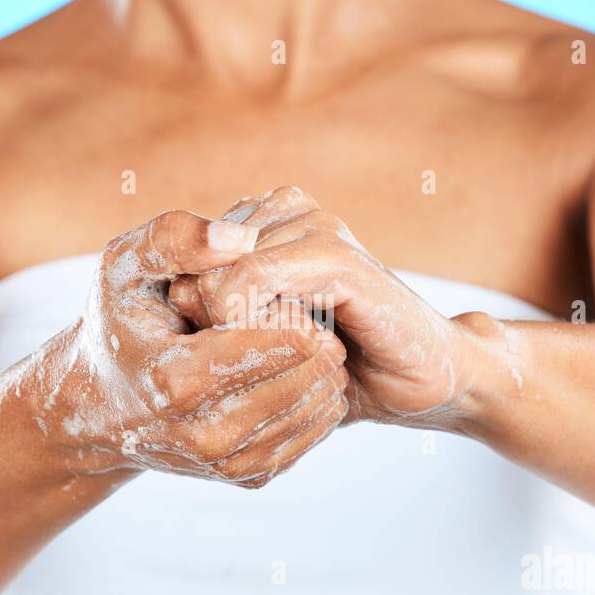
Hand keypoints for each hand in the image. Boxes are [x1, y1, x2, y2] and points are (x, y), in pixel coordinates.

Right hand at [35, 208, 348, 487]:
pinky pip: (318, 428)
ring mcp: (231, 463)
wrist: (100, 407)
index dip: (295, 301)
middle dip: (316, 332)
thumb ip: (175, 237)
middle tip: (296, 308)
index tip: (276, 285)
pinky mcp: (252, 477)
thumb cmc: (120, 324)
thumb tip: (243, 235)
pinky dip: (317, 393)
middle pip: (312, 373)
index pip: (287, 339)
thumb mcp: (123, 266)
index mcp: (176, 380)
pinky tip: (293, 369)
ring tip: (295, 337)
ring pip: (323, 402)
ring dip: (322, 363)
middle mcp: (207, 433)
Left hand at [168, 187, 475, 426]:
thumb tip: (178, 295)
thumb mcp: (258, 343)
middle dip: (210, 324)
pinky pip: (252, 285)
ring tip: (286, 356)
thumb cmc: (336, 367)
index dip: (189, 311)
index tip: (233, 351)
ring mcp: (314, 226)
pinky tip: (286, 354)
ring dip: (233, 335)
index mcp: (265, 220)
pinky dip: (251, 329)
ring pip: (217, 276)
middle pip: (195, 264)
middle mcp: (287, 210)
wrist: (416, 384)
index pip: (183, 252)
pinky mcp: (337, 257)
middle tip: (263, 357)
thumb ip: (214, 312)